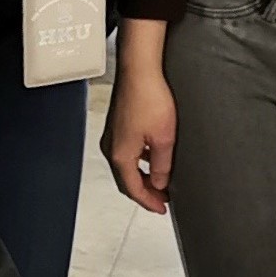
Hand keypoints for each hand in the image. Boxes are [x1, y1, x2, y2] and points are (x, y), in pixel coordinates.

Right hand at [101, 64, 176, 214]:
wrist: (139, 68)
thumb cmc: (149, 97)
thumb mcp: (164, 138)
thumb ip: (162, 165)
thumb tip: (160, 183)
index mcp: (120, 156)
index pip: (133, 189)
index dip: (149, 202)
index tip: (162, 209)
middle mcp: (111, 147)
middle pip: (127, 180)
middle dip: (145, 192)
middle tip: (162, 199)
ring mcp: (112, 135)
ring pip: (126, 166)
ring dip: (142, 176)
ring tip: (161, 180)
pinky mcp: (117, 124)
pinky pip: (126, 151)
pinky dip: (139, 161)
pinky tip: (153, 156)